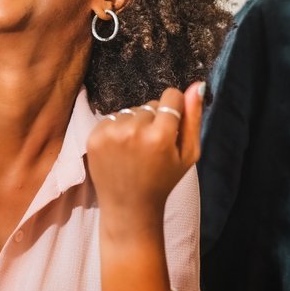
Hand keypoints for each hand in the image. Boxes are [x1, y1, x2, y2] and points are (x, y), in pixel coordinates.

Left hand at [86, 82, 204, 231]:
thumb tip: (196, 85)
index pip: (170, 97)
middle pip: (150, 104)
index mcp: (160, 136)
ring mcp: (110, 133)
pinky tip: (121, 149)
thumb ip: (193, 118)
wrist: (129, 205)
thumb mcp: (188, 153)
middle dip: (154, 119)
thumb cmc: (163, 180)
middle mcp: (133, 131)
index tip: (172, 123)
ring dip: (135, 123)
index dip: (174, 108)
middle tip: (152, 146)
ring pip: (130, 110)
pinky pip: (112, 117)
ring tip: (136, 149)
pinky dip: (117, 128)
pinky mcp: (93, 137)